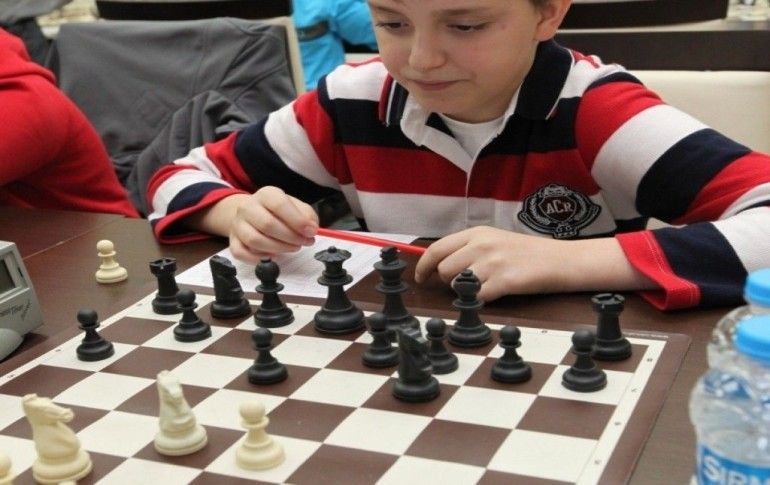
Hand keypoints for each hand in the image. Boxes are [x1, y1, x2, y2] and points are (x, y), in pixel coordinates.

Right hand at [228, 186, 318, 263]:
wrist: (251, 213)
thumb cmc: (278, 211)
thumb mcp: (295, 206)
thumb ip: (307, 215)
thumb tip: (311, 229)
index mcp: (266, 194)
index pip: (279, 204)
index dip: (297, 220)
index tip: (311, 232)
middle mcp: (248, 207)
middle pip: (267, 224)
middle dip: (290, 237)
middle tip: (304, 243)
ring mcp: (238, 224)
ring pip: (255, 240)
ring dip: (278, 249)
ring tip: (292, 248)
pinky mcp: (233, 241)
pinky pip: (241, 253)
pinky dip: (258, 258)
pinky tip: (273, 256)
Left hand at [414, 226, 651, 300]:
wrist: (561, 261)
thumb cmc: (527, 253)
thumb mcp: (495, 241)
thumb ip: (468, 249)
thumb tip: (439, 265)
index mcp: (477, 233)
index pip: (436, 249)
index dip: (424, 266)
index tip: (421, 278)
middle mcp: (482, 245)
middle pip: (444, 269)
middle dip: (449, 281)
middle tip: (466, 284)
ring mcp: (493, 262)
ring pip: (458, 284)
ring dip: (466, 291)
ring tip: (485, 286)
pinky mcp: (504, 281)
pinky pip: (478, 297)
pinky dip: (482, 301)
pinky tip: (495, 294)